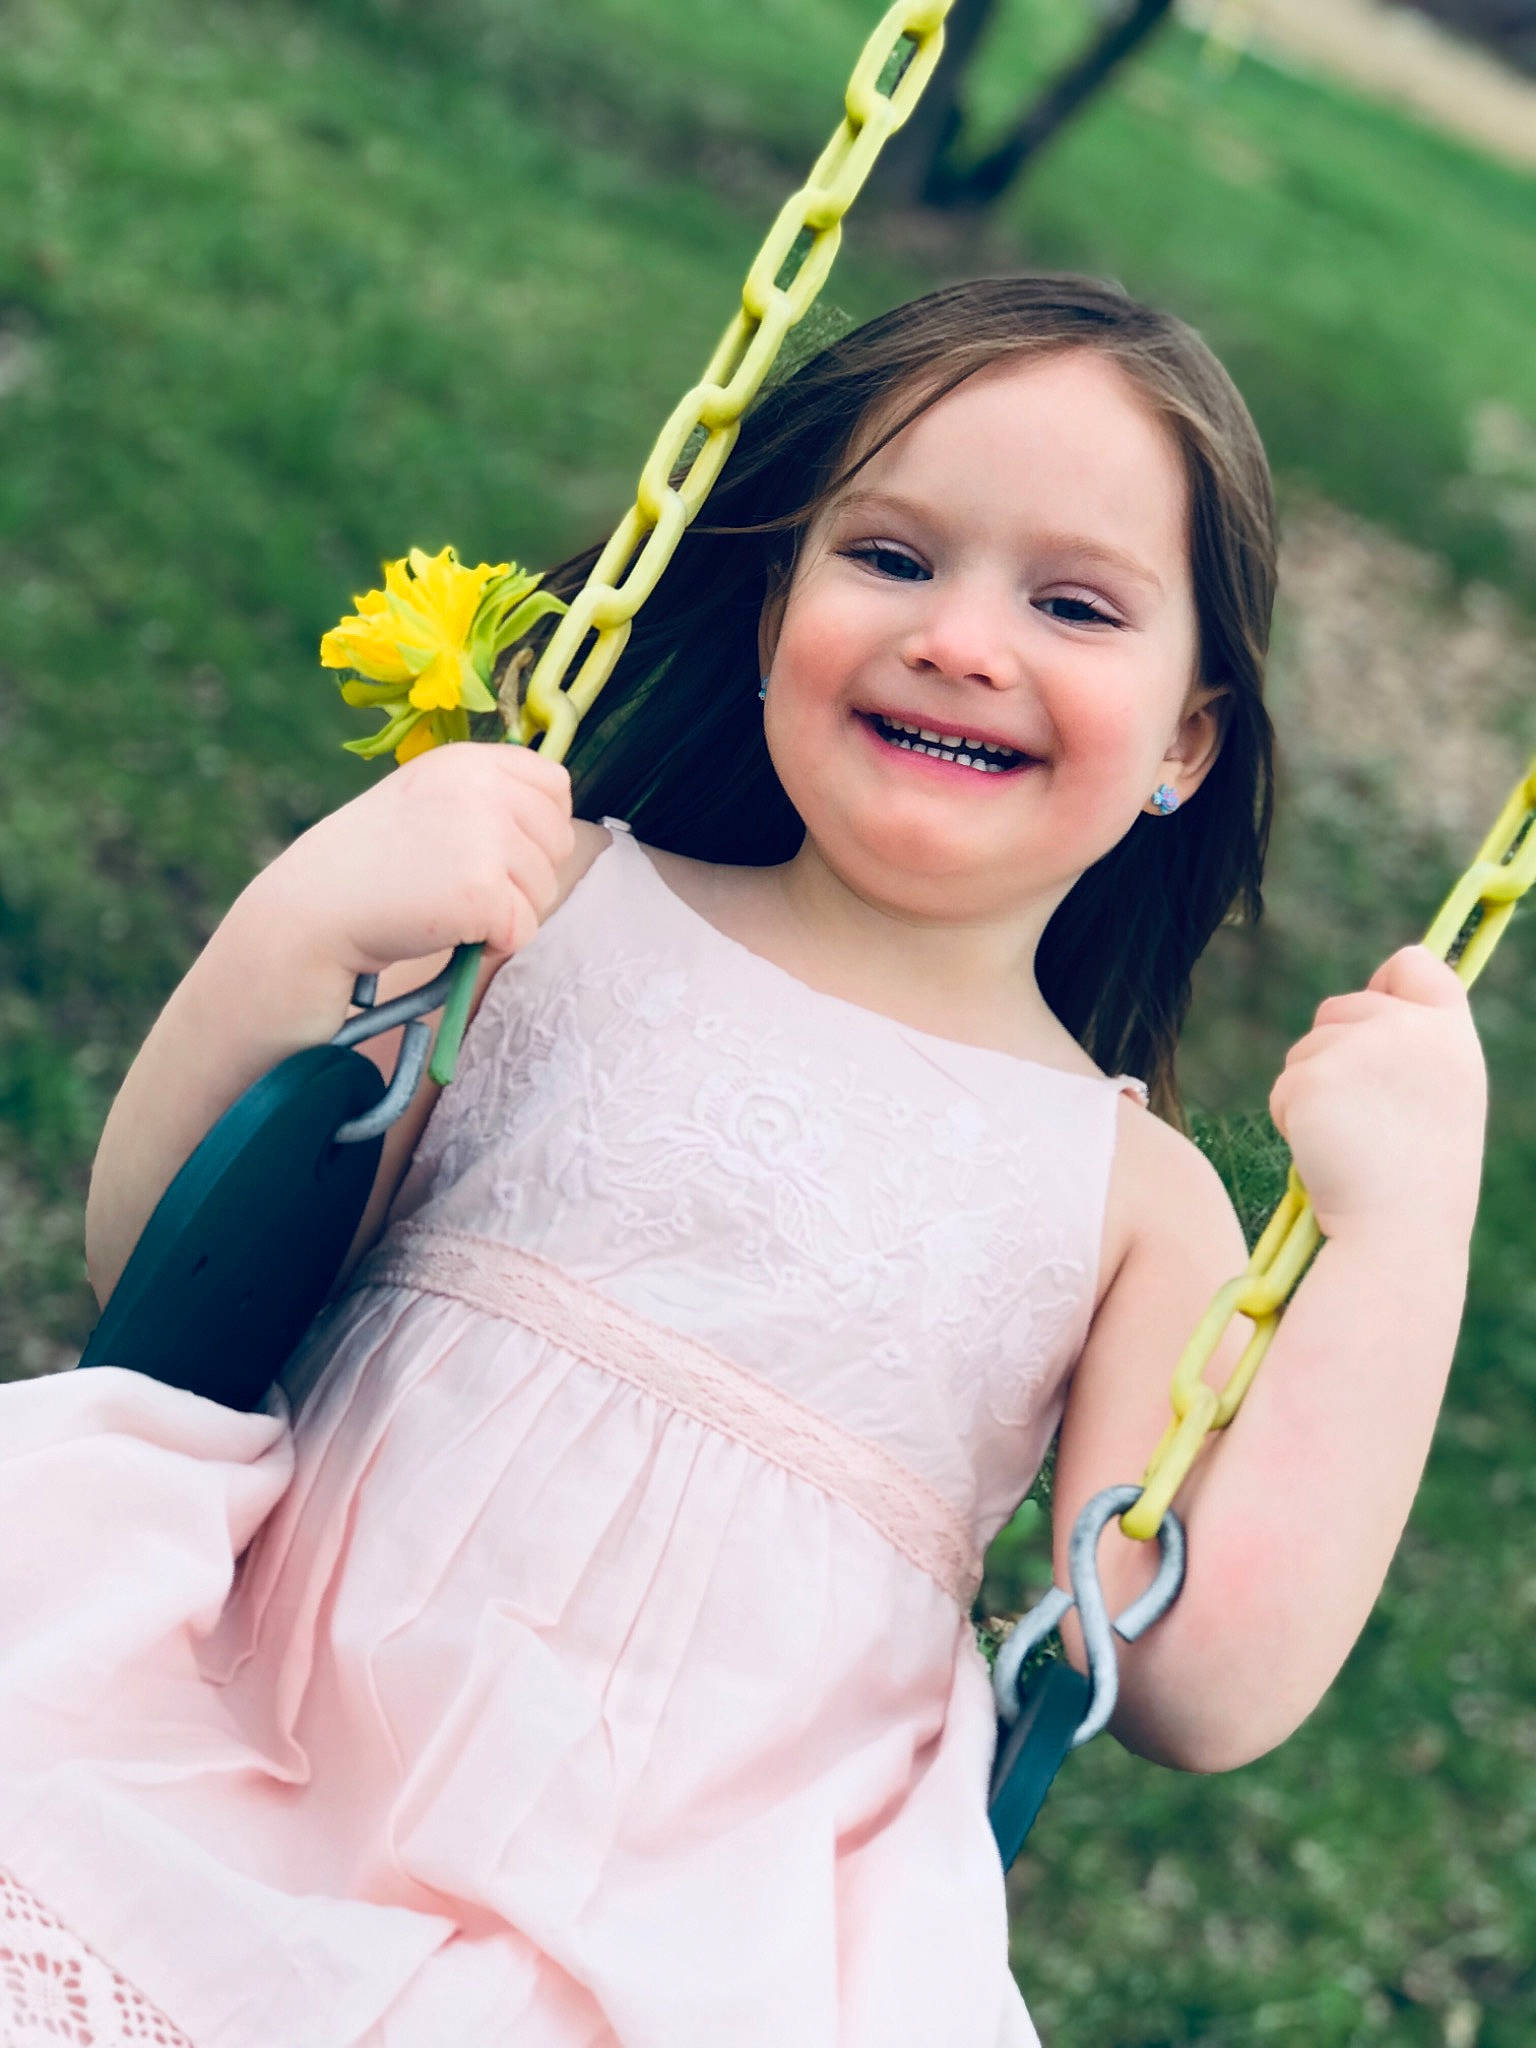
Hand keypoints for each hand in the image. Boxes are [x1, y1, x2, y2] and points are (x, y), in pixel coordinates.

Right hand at [247, 742, 575, 974]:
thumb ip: (486, 798)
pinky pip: (523, 931)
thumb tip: (558, 822)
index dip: (537, 829)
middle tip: (459, 888)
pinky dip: (492, 946)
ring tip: (445, 908)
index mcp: (467, 760)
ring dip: (506, 914)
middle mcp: (480, 786)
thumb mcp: (427, 802)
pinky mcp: (482, 890)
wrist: (310, 913)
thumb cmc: (368, 868)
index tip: (493, 851)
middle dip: (523, 878)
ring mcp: (483, 836)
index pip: (554, 785)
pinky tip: (447, 932)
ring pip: (545, 891)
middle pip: (558, 843)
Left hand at [1268, 945, 1486, 1245]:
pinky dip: (1291, 1118)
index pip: (1417, 965)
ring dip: (1312, 1090)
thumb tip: (1360, 1009)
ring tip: (1351, 1140)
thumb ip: (1413, 1049)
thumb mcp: (1440, 1099)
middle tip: (1365, 1117)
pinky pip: (1283, 1086)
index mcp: (1452, 1036)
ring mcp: (1360, 1049)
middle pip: (1340, 1007)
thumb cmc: (1418, 1179)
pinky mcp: (1313, 1076)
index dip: (1387, 982)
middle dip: (1333, 1052)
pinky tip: (1325, 1150)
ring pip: (1305, 1049)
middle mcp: (1411, 1030)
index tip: (1379, 1007)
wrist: (1396, 1234)